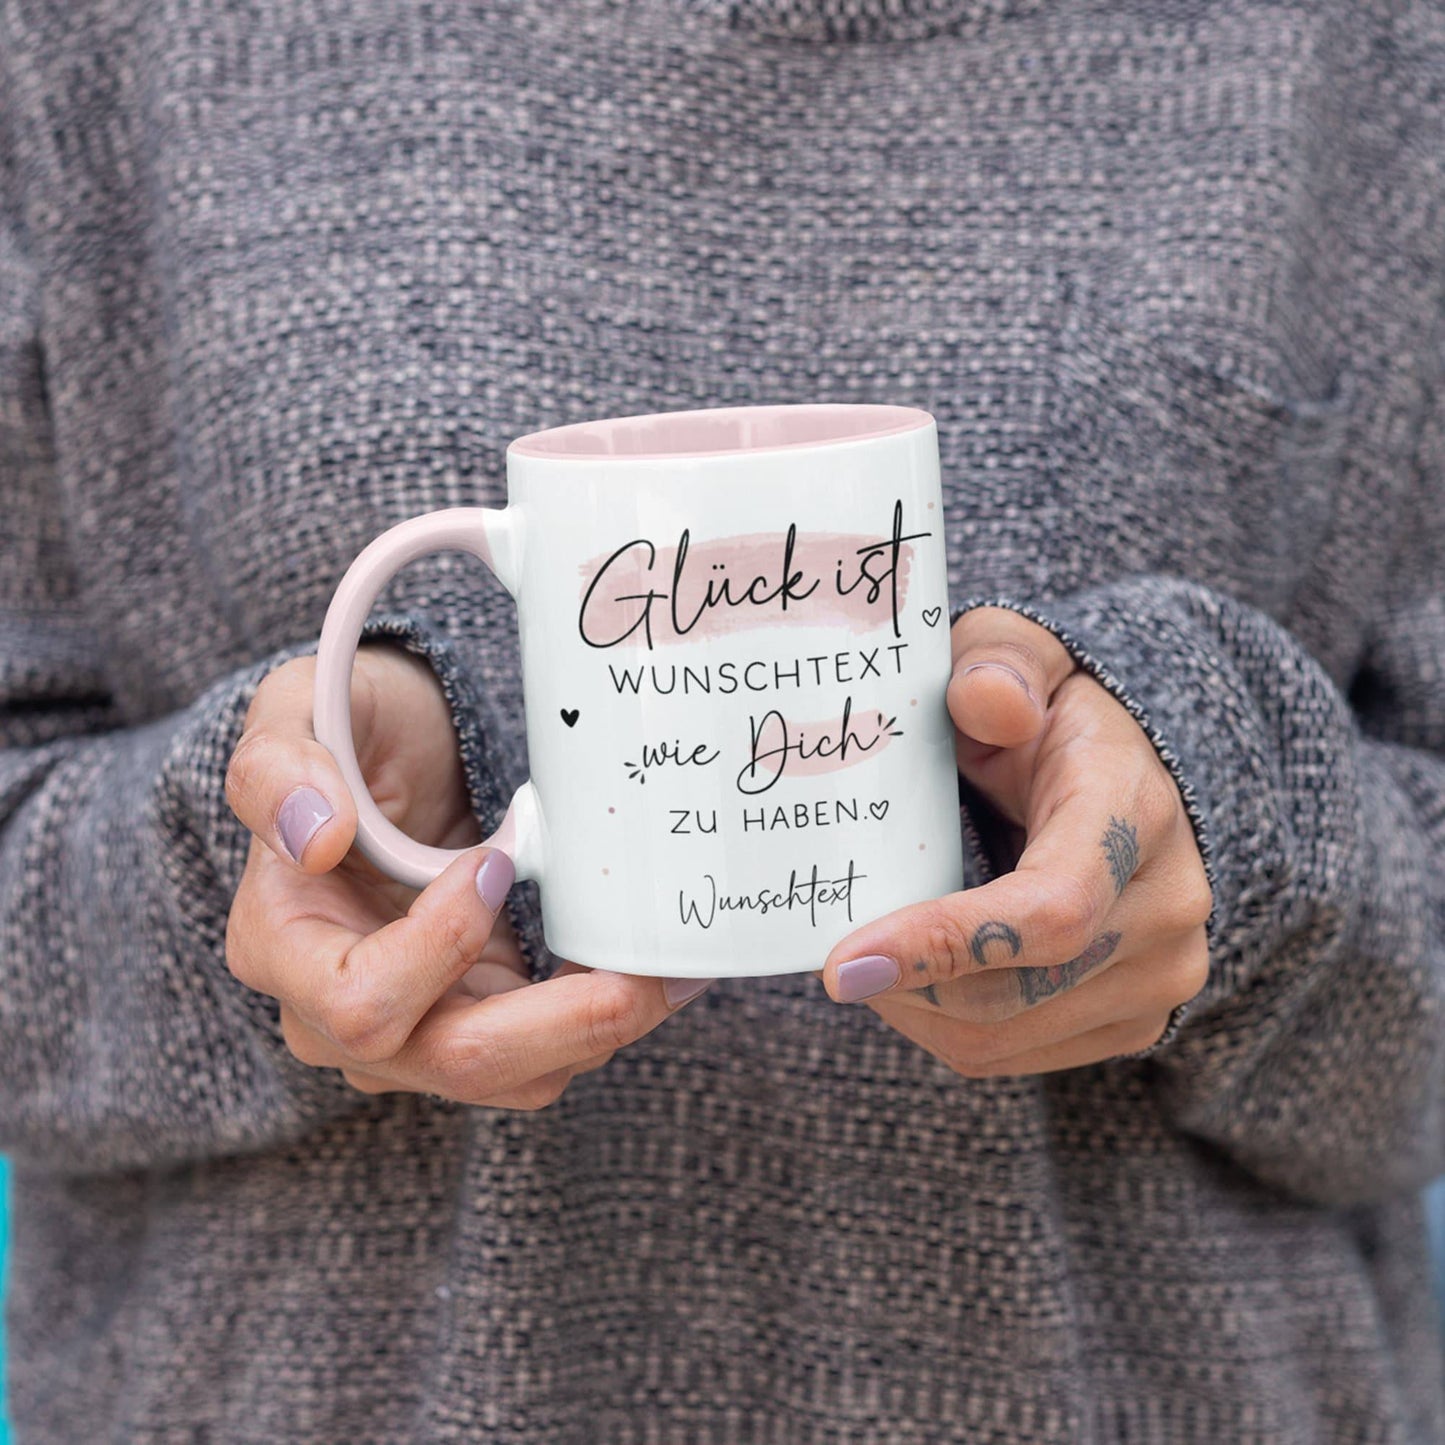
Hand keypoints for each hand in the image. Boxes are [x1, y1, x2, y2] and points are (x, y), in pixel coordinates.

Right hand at [224, 643, 711, 1109]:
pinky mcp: (484, 1018)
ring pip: (518, 1075)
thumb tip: (314, 836)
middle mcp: (339, 1013)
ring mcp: (419, 1026)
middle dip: (561, 1026)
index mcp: (280, 945)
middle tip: (641, 975)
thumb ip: (280, 765)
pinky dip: (608, 1016)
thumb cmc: (352, 730)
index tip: (493, 863)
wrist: (400, 753)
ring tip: (672, 967)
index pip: (357, 1002)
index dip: (438, 949)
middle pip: (453, 1061)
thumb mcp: (300, 711)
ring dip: (603, 1028)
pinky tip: (661, 967)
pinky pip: (551, 1049)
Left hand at [815, 607, 1211, 1074]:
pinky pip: (1015, 1056)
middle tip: (831, 955)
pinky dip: (946, 1026)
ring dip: (915, 1010)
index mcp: (1134, 812)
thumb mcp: (1022, 656)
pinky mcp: (1136, 1022)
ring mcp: (1160, 975)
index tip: (842, 963)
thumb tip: (985, 701)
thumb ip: (999, 664)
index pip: (1049, 909)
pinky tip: (919, 975)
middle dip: (903, 984)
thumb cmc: (1054, 710)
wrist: (1137, 772)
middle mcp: (1166, 906)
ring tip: (871, 957)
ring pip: (1002, 1038)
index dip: (944, 944)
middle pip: (1013, 992)